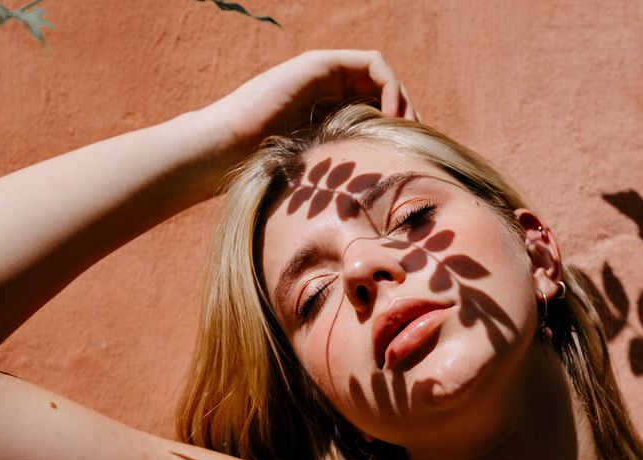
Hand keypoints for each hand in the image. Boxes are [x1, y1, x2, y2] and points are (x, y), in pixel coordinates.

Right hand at [194, 50, 416, 169]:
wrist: (226, 149)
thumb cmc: (261, 171)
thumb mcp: (316, 176)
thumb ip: (340, 176)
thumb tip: (376, 210)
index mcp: (327, 114)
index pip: (376, 110)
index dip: (398, 129)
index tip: (409, 156)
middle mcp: (328, 90)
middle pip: (384, 91)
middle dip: (406, 114)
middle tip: (416, 143)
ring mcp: (324, 74)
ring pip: (382, 75)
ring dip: (403, 99)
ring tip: (405, 129)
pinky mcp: (320, 64)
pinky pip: (372, 64)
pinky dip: (390, 87)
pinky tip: (389, 117)